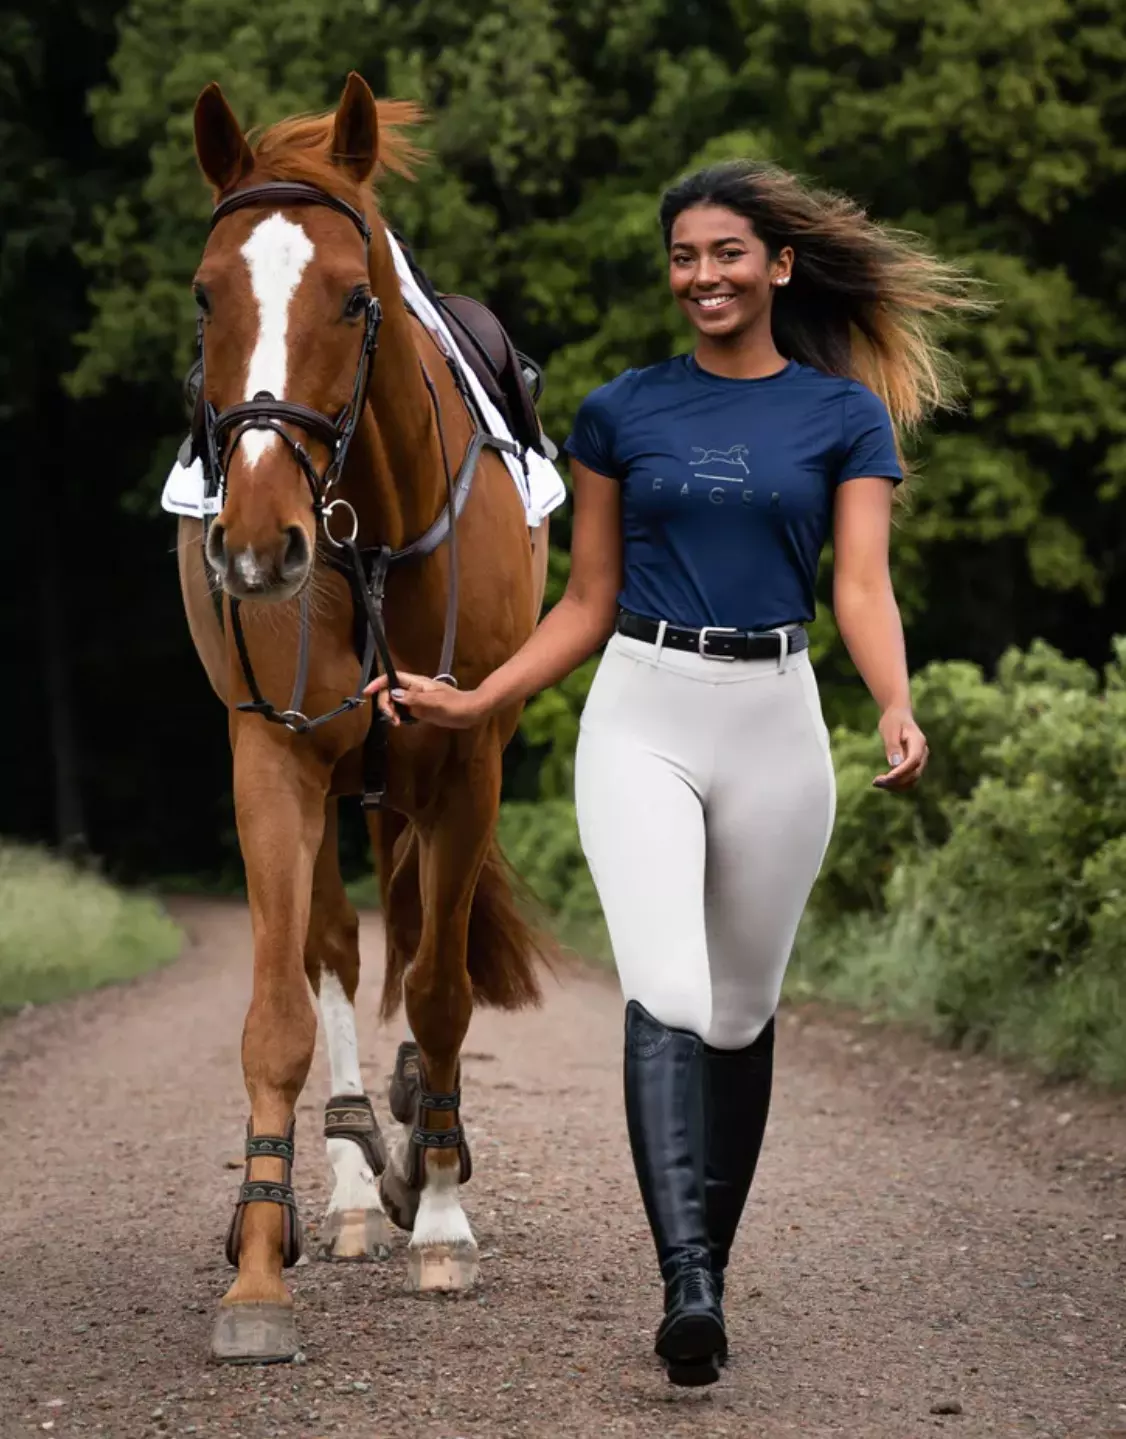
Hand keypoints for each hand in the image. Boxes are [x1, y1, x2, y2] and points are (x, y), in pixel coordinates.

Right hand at [363, 671, 487, 728]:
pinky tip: (404, 724)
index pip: (391, 678)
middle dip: (386, 704)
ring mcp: (416, 699)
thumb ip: (414, 699)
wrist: (471, 712)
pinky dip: (400, 717)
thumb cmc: (455, 705)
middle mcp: (413, 689)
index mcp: (416, 683)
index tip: (367, 693)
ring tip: (397, 723)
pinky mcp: (420, 709)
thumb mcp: (435, 703)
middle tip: (393, 720)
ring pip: (395, 703)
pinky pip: (404, 711)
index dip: (378, 684)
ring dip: (392, 712)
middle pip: (390, 692)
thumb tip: (393, 695)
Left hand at [873, 705, 928, 789]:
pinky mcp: (914, 766)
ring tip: (877, 782)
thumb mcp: (890, 730)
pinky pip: (908, 779)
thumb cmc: (893, 720)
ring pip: (912, 780)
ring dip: (896, 785)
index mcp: (919, 742)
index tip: (886, 778)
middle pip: (914, 774)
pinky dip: (897, 784)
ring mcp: (920, 760)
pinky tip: (883, 782)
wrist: (899, 715)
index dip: (901, 772)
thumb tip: (895, 765)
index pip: (913, 761)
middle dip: (896, 781)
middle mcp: (923, 753)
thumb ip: (893, 747)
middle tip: (876, 782)